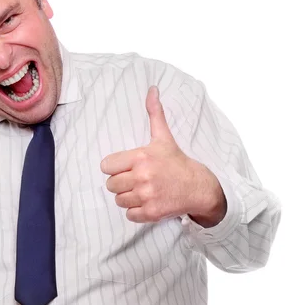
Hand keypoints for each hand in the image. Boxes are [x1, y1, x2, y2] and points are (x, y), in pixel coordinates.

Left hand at [100, 86, 219, 223]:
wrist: (198, 187)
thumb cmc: (176, 162)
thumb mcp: (163, 137)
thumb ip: (154, 114)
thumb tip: (152, 89)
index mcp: (141, 157)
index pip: (106, 166)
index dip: (114, 167)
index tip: (126, 167)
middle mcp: (142, 177)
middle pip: (110, 185)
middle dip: (121, 183)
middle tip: (136, 179)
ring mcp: (147, 196)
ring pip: (118, 200)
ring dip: (128, 197)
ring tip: (142, 190)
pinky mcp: (151, 212)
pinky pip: (129, 214)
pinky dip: (136, 211)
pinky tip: (148, 202)